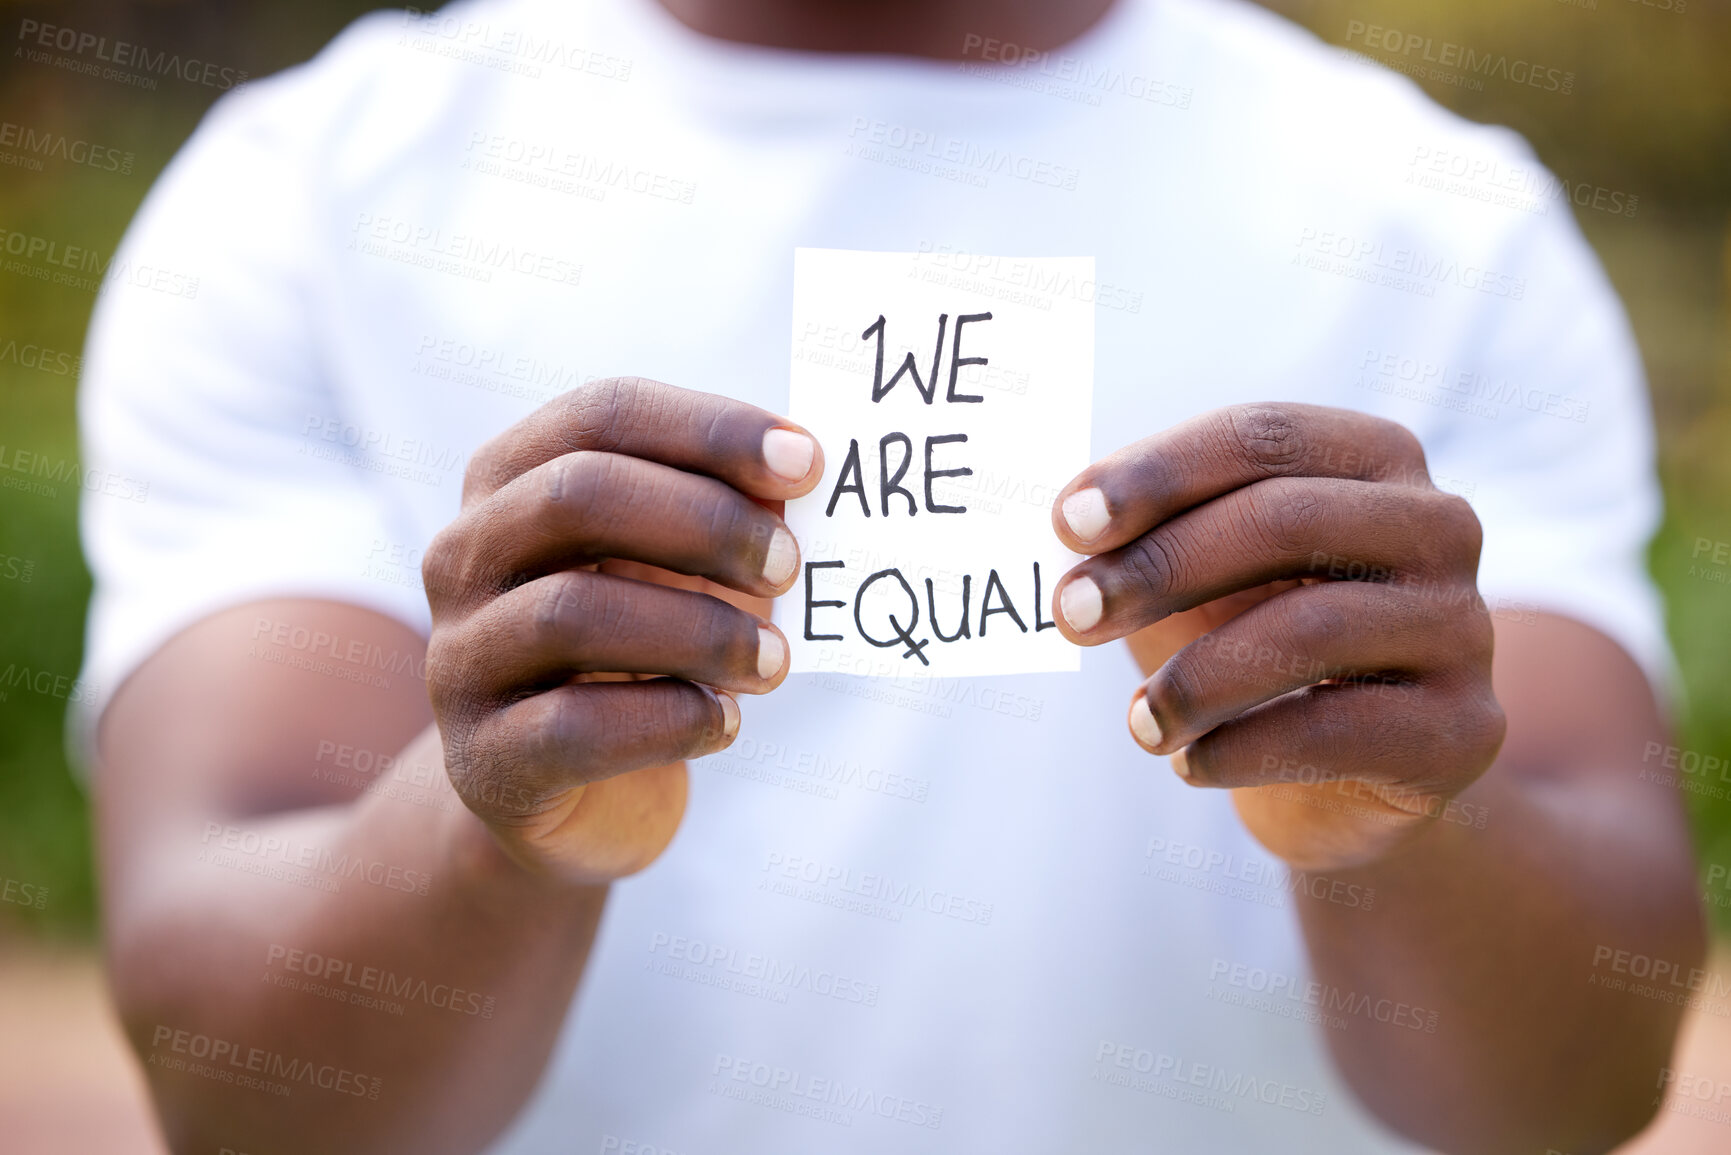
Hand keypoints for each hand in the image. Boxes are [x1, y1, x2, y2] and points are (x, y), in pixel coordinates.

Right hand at [421, 378, 823, 883]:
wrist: (574, 801)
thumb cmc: (644, 654)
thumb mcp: (681, 570)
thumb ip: (729, 517)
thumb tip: (796, 480)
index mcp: (510, 480)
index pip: (602, 414)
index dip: (710, 428)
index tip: (809, 463)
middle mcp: (463, 556)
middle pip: (577, 496)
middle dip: (705, 523)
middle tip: (790, 566)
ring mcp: (460, 659)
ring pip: (573, 613)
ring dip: (700, 632)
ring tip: (774, 664)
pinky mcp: (484, 760)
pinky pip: (573, 728)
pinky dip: (671, 720)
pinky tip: (723, 723)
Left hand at [1050, 404, 1504, 870]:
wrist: (1344, 786)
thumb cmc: (1250, 648)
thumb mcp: (1194, 580)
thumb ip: (1140, 537)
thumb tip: (1065, 521)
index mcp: (1374, 458)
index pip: (1260, 437)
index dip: (1156, 474)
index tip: (1065, 523)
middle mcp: (1438, 526)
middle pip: (1285, 519)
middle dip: (1161, 566)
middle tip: (1071, 616)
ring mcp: (1463, 627)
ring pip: (1310, 628)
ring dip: (1196, 677)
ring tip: (1137, 721)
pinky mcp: (1464, 729)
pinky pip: (1335, 731)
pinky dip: (1240, 748)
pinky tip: (1187, 763)